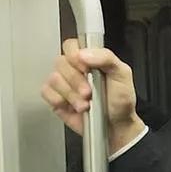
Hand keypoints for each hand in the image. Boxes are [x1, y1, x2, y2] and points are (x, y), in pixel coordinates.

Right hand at [41, 38, 145, 153]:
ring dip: (70, 94)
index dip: (75, 55)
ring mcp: (63, 83)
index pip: (71, 46)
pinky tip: (73, 106)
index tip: (86, 68)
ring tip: (85, 103)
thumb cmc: (120, 100)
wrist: (116, 125)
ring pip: (53, 78)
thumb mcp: (122, 74)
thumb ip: (107, 58)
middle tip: (89, 92)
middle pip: (61, 62)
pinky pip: (46, 92)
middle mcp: (74, 68)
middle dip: (76, 80)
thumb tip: (84, 54)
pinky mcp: (56, 98)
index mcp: (90, 59)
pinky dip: (59, 100)